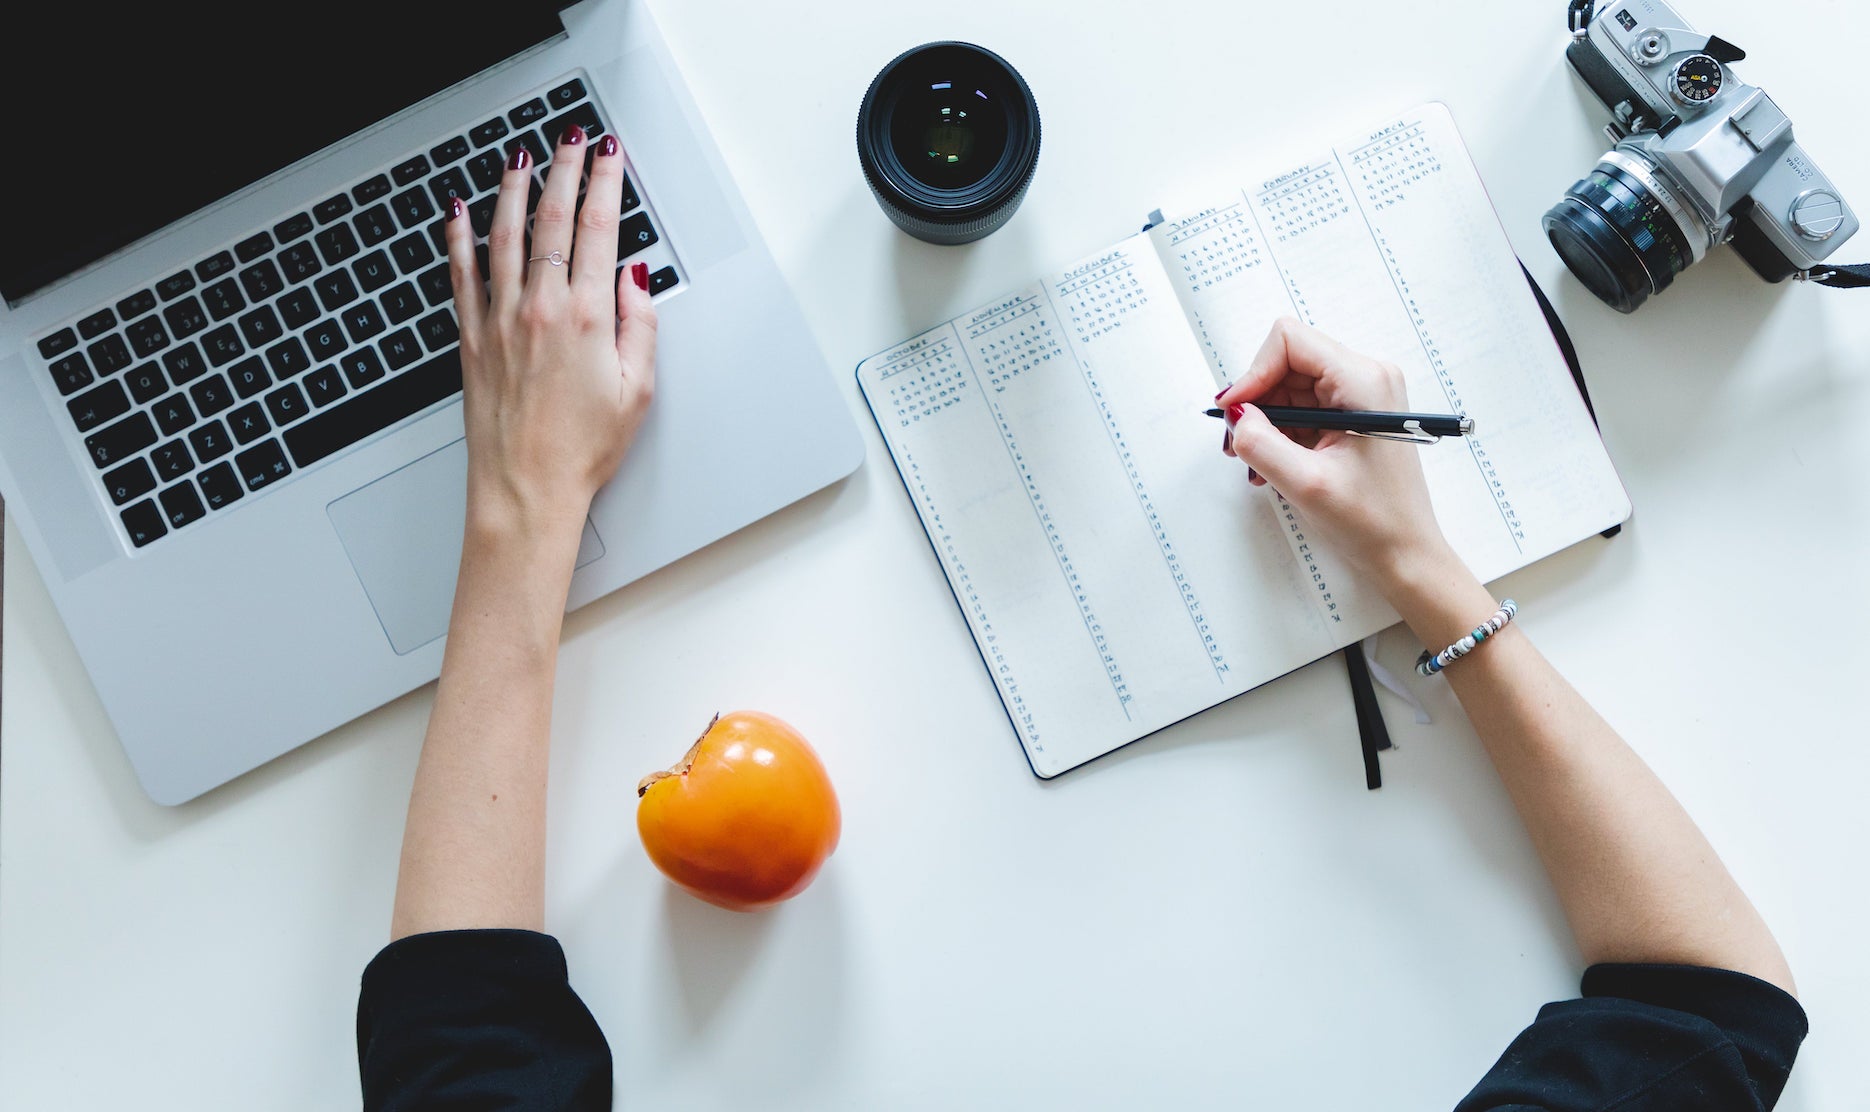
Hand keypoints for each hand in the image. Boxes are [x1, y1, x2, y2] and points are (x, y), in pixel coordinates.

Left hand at [444, 126, 656, 541]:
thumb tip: (635, 279)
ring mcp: (499, 320)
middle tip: (571, 141)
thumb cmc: (582, 451)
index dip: (606, 183)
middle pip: (552, 219)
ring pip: (503, 234)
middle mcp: (540, 309)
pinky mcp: (471, 338)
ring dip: (513, 189)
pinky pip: (461, 272)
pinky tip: (459, 210)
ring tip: (521, 158)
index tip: (610, 155)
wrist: (526, 489)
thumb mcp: (638, 390)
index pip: (600, 229)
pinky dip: (458, 236)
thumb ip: (641, 325)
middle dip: (564, 170)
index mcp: (588, 318)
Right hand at [1218, 318, 1452, 589]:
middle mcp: (1366, 378)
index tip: (1234, 412)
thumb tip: (1235, 415)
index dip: (1253, 373)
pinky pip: (1304, 407)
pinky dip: (1281, 432)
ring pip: (1290, 386)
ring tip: (1256, 462)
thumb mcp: (1306, 484)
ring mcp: (1362, 395)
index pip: (1290, 342)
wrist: (1405, 553)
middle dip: (1256, 400)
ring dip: (1266, 421)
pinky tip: (1275, 464)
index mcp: (1364, 382)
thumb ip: (1261, 443)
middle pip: (1287, 362)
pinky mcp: (1354, 415)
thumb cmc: (1372, 521)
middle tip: (1239, 443)